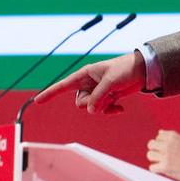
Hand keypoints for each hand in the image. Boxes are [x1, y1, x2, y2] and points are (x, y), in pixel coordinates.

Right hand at [31, 51, 145, 114]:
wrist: (142, 71)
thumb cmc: (125, 70)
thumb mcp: (111, 82)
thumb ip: (99, 96)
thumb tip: (91, 111)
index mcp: (85, 74)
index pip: (63, 85)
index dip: (50, 93)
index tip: (37, 101)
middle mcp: (88, 84)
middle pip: (80, 103)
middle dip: (91, 104)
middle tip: (106, 95)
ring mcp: (97, 92)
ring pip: (90, 109)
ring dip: (102, 107)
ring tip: (114, 97)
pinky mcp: (106, 98)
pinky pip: (101, 111)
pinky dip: (110, 111)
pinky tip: (121, 108)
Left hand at [147, 130, 179, 180]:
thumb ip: (170, 136)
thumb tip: (159, 132)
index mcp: (173, 136)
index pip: (158, 136)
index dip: (161, 143)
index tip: (167, 148)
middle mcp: (168, 144)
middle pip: (151, 144)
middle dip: (154, 149)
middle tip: (160, 155)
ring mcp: (165, 155)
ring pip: (150, 155)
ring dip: (154, 159)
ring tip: (161, 162)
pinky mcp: (165, 167)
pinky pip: (152, 167)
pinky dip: (156, 169)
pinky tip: (162, 169)